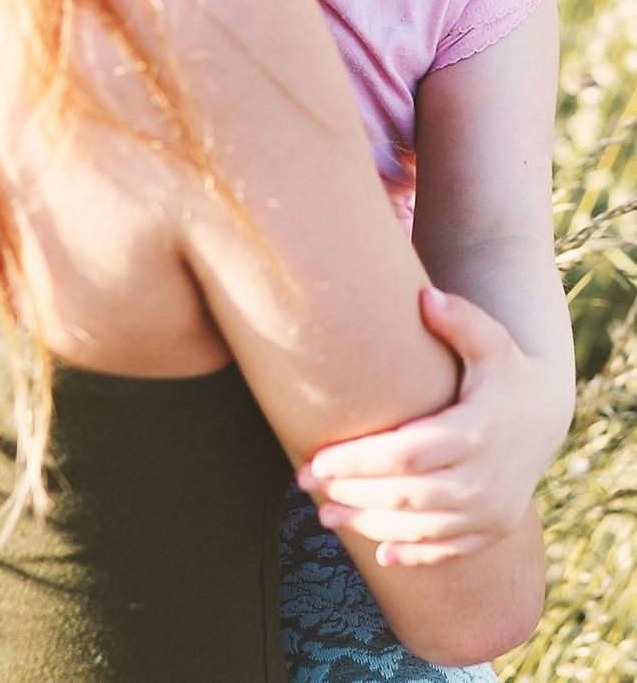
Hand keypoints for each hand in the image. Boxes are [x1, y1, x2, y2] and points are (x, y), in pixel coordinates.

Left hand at [296, 288, 555, 566]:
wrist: (543, 415)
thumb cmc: (502, 371)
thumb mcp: (491, 341)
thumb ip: (460, 319)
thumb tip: (425, 296)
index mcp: (475, 432)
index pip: (407, 453)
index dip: (359, 459)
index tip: (316, 457)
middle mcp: (484, 479)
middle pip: (407, 495)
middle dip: (352, 492)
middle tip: (306, 482)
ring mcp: (490, 510)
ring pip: (421, 529)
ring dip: (370, 525)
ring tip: (325, 513)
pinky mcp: (493, 529)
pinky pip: (448, 550)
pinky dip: (414, 555)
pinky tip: (379, 554)